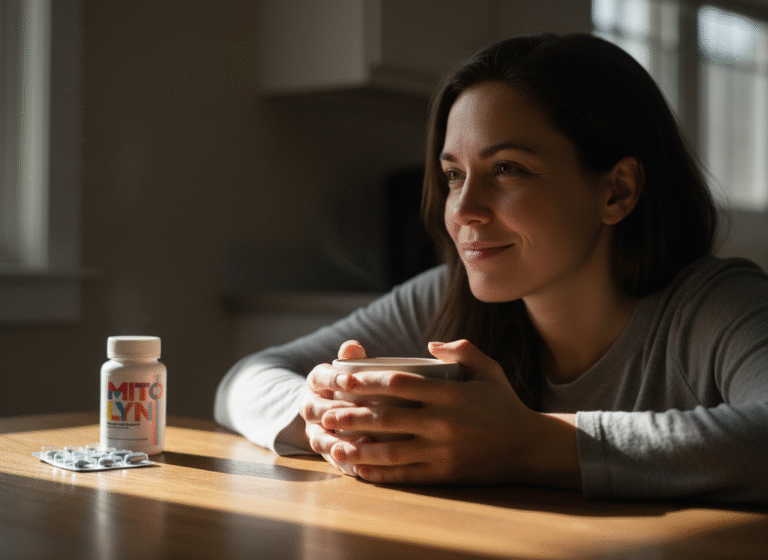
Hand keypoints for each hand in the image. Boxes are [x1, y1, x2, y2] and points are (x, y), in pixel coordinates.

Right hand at [300, 340, 371, 476]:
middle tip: (358, 413)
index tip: (350, 381)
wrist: (346, 409)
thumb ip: (352, 360)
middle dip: (335, 412)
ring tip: (364, 444)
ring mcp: (315, 432)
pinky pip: (333, 461)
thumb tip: (352, 346)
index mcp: (316, 383)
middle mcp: (310, 407)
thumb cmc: (355, 385)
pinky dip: (347, 465)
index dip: (332, 380)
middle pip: (313, 410)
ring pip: (319, 439)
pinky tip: (364, 468)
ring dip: (338, 443)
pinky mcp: (326, 454)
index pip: (318, 377)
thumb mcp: (354, 371)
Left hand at [319, 340, 579, 486]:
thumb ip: (461, 351)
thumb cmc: (504, 404)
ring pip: (391, 449)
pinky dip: (380, 473)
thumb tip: (430, 345)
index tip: (343, 379)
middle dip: (351, 414)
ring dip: (358, 446)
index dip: (366, 381)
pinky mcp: (445, 474)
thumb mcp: (488, 369)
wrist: (528, 446)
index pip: (399, 383)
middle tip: (325, 412)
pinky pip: (406, 474)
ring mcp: (443, 450)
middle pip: (387, 417)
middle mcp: (444, 422)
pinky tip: (360, 469)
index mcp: (450, 393)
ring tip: (333, 442)